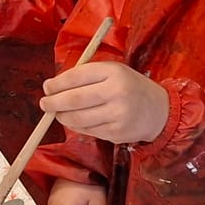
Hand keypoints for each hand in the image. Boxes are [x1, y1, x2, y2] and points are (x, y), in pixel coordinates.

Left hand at [40, 62, 170, 143]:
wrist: (160, 111)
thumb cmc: (130, 87)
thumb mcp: (113, 72)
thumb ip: (86, 76)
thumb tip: (52, 86)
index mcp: (114, 72)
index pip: (77, 76)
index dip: (57, 83)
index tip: (47, 87)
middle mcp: (116, 92)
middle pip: (74, 99)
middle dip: (54, 102)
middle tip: (44, 103)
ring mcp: (117, 115)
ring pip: (78, 118)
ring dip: (62, 117)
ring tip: (56, 113)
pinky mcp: (116, 133)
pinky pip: (87, 130)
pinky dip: (75, 126)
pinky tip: (73, 121)